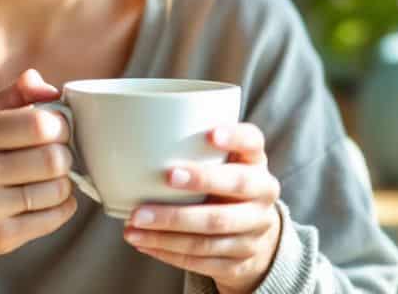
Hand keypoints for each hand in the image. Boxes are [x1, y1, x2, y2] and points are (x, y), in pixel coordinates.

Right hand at [0, 69, 77, 292]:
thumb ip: (14, 96)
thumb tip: (52, 90)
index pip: (40, 123)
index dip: (60, 124)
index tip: (57, 129)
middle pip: (54, 158)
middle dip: (65, 155)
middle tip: (56, 155)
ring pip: (58, 189)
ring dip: (64, 182)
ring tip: (50, 178)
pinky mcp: (2, 237)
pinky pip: (55, 217)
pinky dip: (63, 206)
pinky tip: (50, 199)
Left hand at [122, 123, 282, 293]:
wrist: (250, 232)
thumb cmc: (221, 183)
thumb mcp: (222, 161)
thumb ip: (195, 148)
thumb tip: (141, 138)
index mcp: (255, 163)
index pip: (253, 142)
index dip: (234, 138)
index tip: (211, 134)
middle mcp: (262, 196)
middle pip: (236, 187)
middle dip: (201, 181)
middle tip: (166, 177)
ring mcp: (253, 233)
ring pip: (212, 232)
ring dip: (169, 228)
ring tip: (135, 221)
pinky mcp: (237, 263)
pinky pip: (201, 260)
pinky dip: (168, 252)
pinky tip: (143, 242)